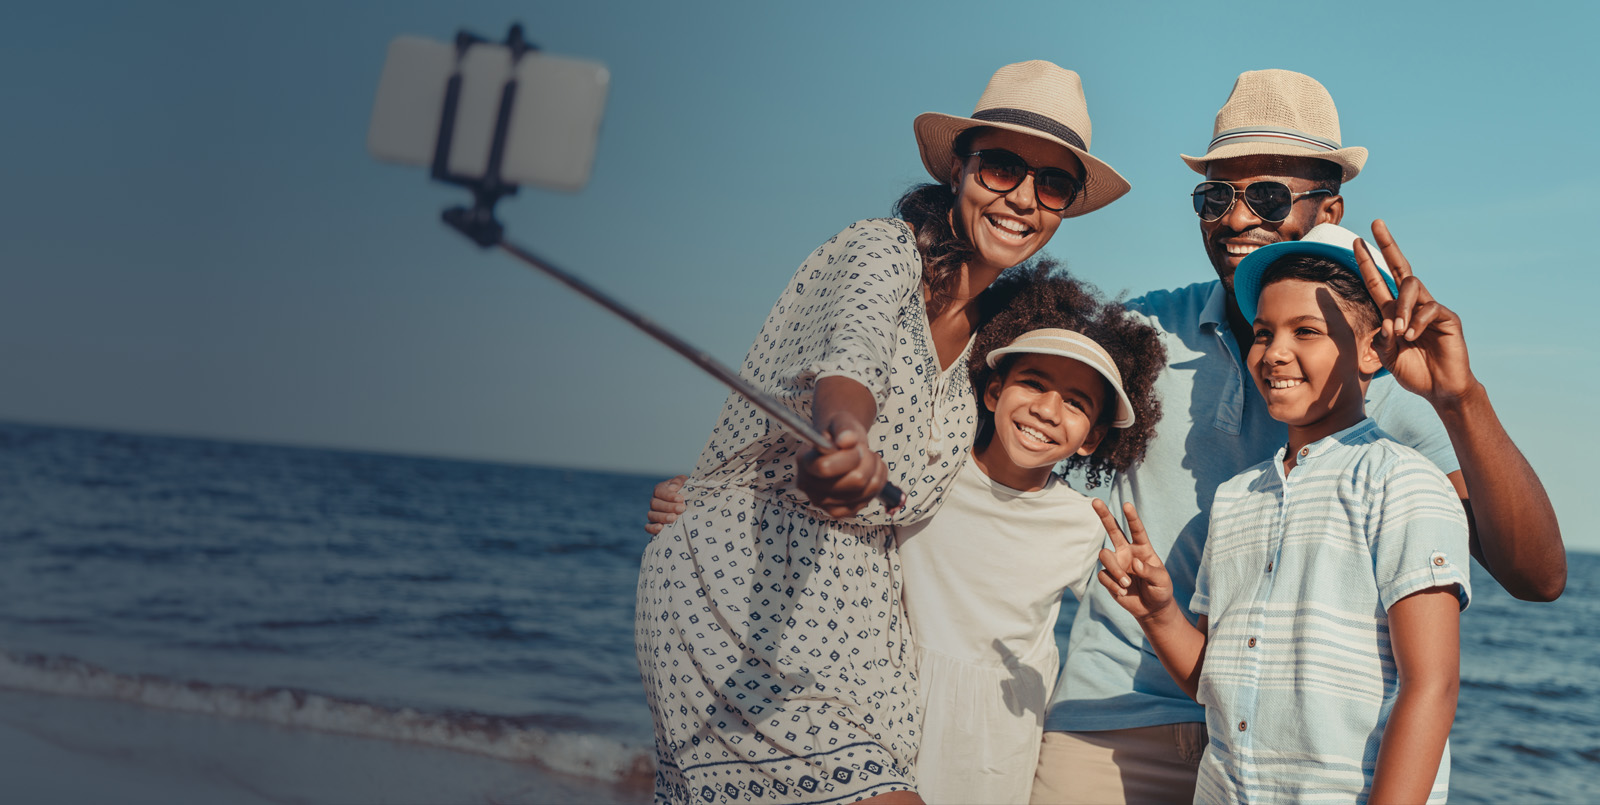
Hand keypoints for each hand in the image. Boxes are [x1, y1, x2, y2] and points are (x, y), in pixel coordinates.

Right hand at [644, 475, 687, 534]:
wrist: (691, 504)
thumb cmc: (687, 491)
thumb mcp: (685, 483)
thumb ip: (678, 481)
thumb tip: (672, 487)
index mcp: (660, 489)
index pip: (659, 491)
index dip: (669, 495)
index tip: (681, 499)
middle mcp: (655, 501)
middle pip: (655, 504)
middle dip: (669, 506)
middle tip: (682, 508)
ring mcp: (654, 514)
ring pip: (651, 515)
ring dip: (662, 517)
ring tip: (674, 518)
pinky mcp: (655, 525)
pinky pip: (648, 527)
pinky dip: (652, 528)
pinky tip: (661, 528)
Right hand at [795, 413, 887, 518]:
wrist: (839, 446)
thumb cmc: (839, 433)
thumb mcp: (841, 422)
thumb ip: (844, 428)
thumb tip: (847, 440)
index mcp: (804, 461)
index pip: (826, 468)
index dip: (849, 456)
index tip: (855, 445)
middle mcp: (808, 486)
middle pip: (854, 481)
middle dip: (867, 461)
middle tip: (864, 450)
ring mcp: (822, 502)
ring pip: (865, 491)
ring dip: (875, 471)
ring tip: (869, 458)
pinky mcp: (837, 511)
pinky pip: (867, 501)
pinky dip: (877, 483)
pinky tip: (871, 472)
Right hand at [1095, 499, 1174, 620]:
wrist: (1151, 609)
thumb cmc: (1160, 590)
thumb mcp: (1161, 580)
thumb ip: (1149, 571)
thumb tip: (1134, 564)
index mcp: (1143, 548)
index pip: (1136, 530)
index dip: (1132, 517)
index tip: (1127, 505)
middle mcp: (1127, 552)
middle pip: (1113, 530)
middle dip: (1104, 515)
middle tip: (1095, 501)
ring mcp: (1117, 564)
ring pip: (1105, 556)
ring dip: (1114, 570)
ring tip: (1126, 584)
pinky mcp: (1108, 577)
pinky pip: (1103, 576)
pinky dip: (1112, 584)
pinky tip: (1122, 592)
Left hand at [1354, 220, 1478, 404]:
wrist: (1440, 389)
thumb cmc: (1414, 371)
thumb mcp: (1387, 355)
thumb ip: (1381, 339)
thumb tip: (1385, 323)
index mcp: (1394, 312)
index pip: (1378, 281)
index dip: (1367, 262)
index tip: (1356, 241)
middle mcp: (1412, 305)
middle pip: (1400, 267)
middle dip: (1388, 244)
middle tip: (1376, 224)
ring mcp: (1431, 309)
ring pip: (1413, 287)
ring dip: (1402, 307)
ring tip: (1398, 331)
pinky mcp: (1448, 318)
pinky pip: (1430, 309)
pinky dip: (1417, 323)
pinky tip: (1412, 337)